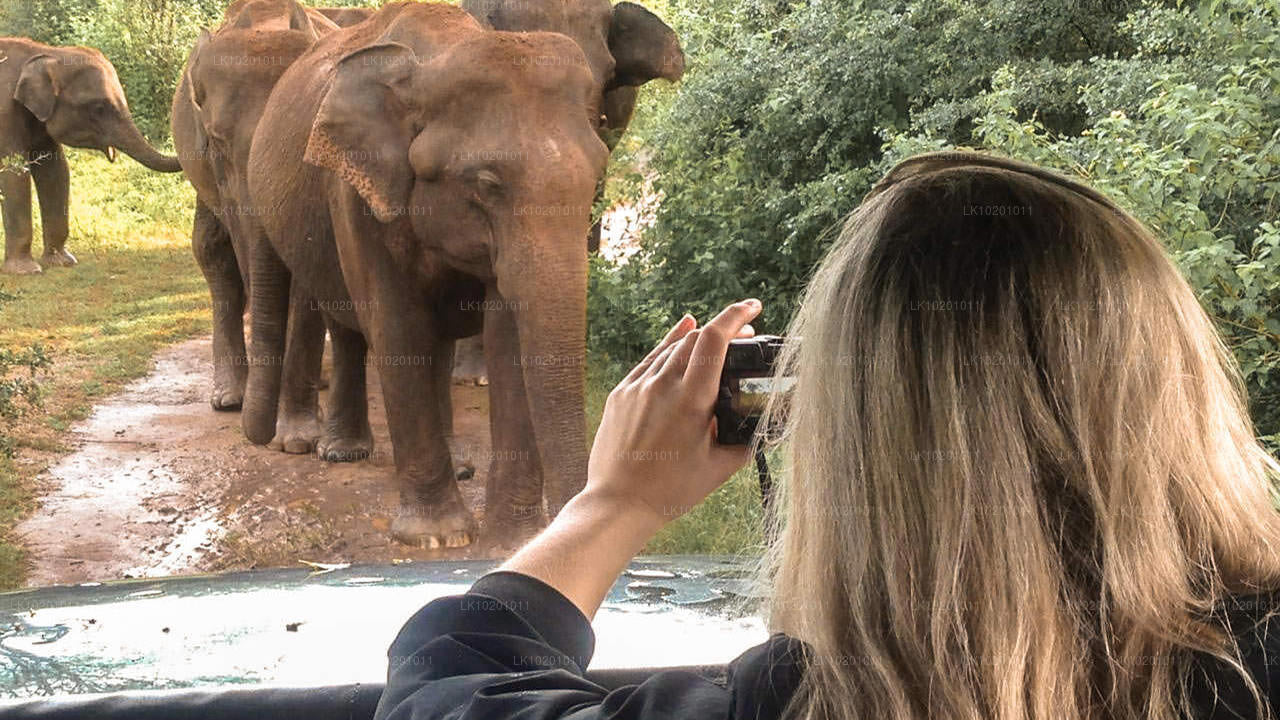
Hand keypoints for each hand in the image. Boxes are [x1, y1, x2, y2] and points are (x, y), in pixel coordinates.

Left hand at [584, 299, 762, 527]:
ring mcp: (637, 387)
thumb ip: (744, 440)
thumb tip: (760, 425)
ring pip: (671, 347)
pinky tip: (681, 333)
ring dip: (697, 339)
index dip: (736, 315)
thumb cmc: (671, 491)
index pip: (715, 339)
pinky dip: (668, 345)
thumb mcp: (719, 468)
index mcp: (691, 399)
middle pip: (695, 338)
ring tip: (717, 342)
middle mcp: (662, 385)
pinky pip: (648, 360)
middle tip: (744, 336)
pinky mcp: (620, 394)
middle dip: (723, 330)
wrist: (618, 503)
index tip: (753, 307)